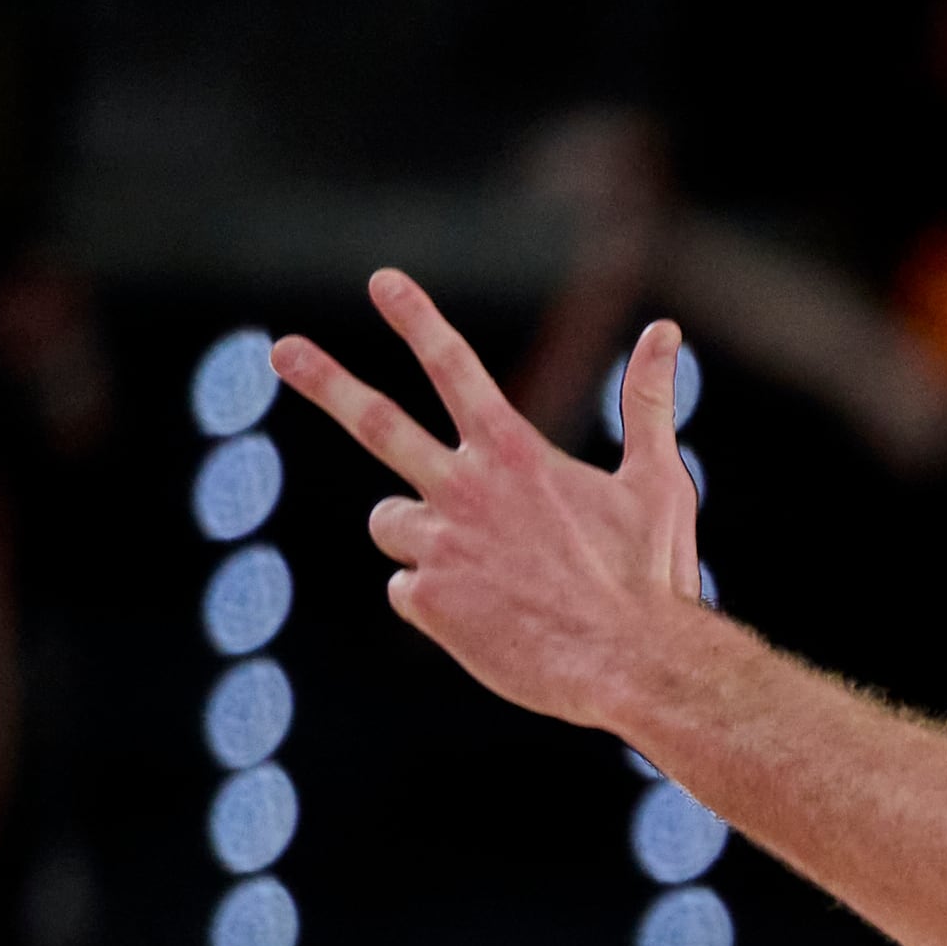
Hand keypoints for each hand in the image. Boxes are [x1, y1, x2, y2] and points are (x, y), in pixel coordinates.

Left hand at [280, 276, 704, 731]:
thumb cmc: (650, 574)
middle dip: (327, 381)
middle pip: (378, 423)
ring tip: (485, 570)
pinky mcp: (429, 600)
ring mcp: (440, 544)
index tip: (383, 283)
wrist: (633, 662)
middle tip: (282, 350)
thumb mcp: (657, 482)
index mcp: (516, 454)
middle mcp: (466, 489)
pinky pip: (409, 589)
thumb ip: (648, 404)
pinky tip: (492, 619)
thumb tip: (664, 331)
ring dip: (421, 535)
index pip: (455, 369)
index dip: (418, 320)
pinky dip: (441, 601)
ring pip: (393, 523)